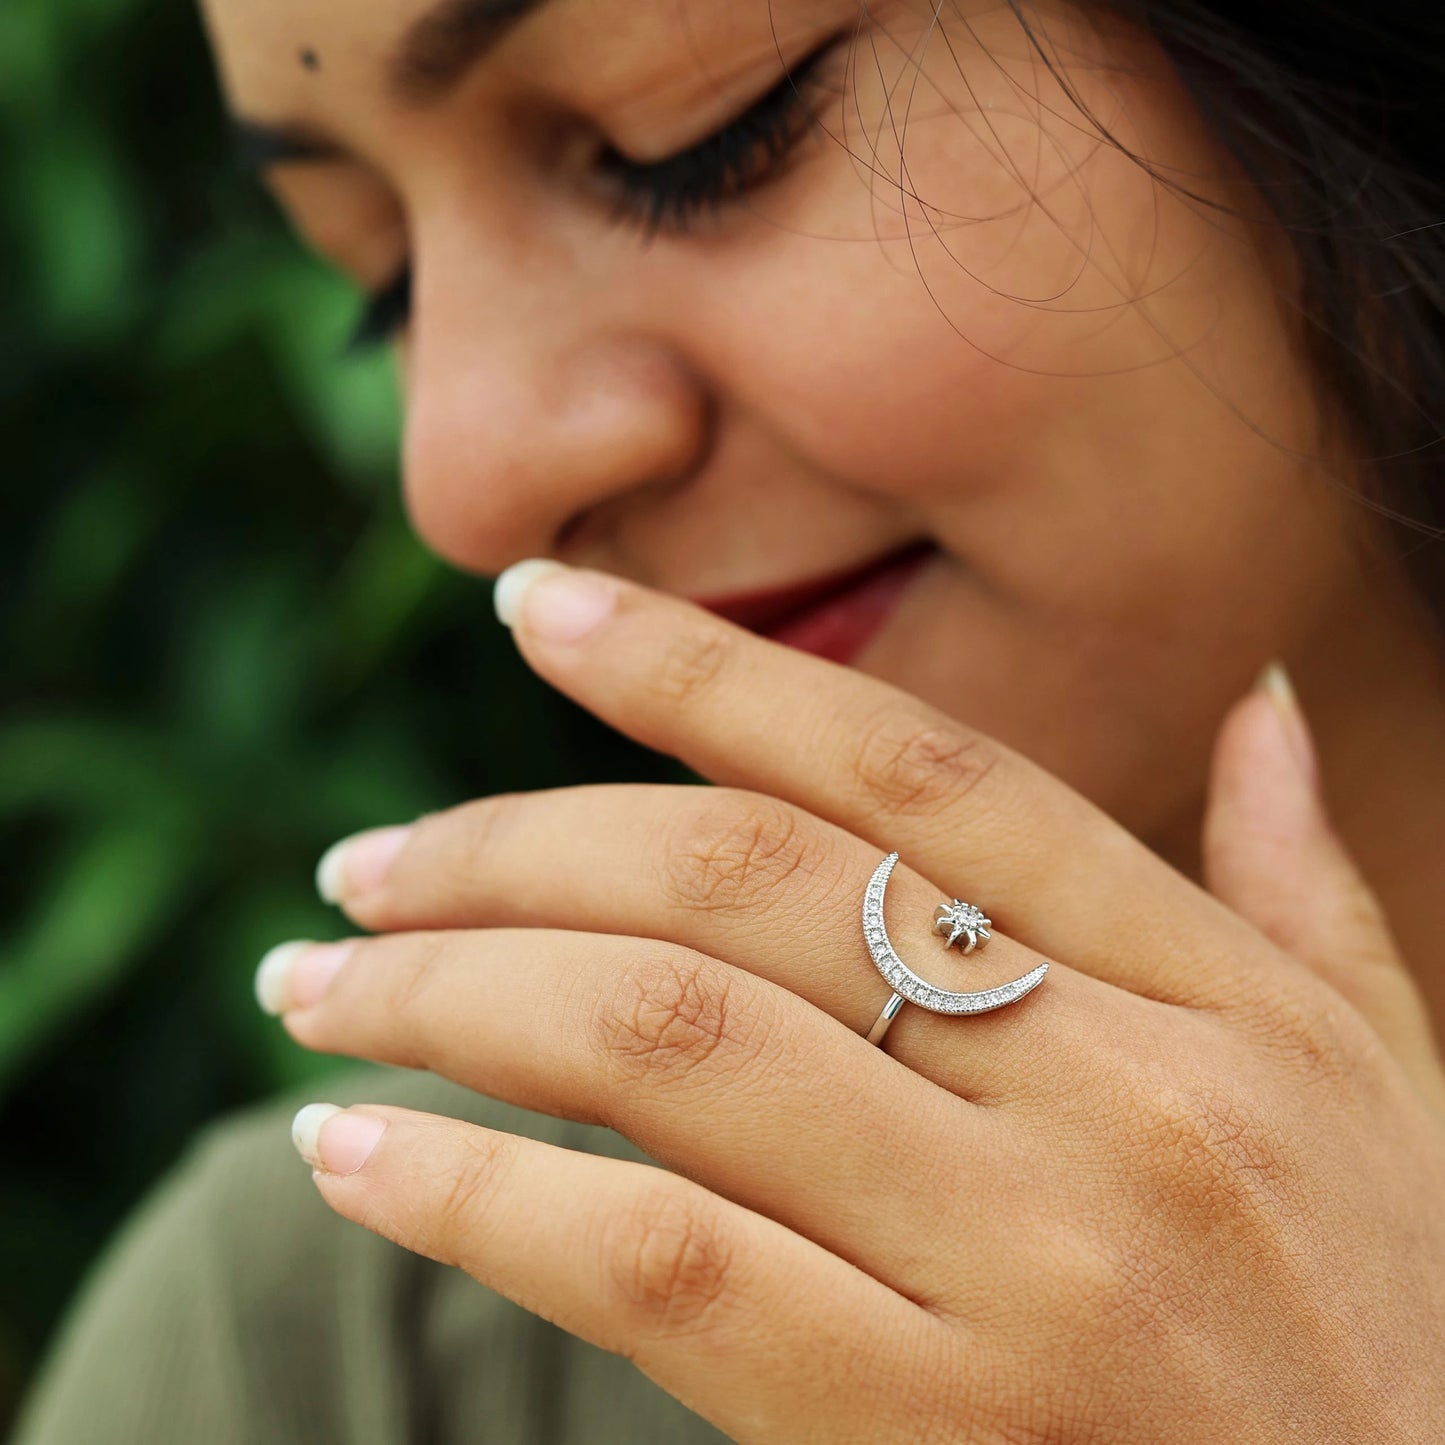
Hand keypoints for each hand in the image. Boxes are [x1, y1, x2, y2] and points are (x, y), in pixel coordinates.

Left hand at [259, 561, 1444, 1443]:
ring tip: (323, 986)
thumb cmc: (1381, 1333)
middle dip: (509, 848)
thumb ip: (1305, 888)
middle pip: (739, 885)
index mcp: (1214, 994)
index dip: (702, 669)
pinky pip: (652, 1261)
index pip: (910, 765)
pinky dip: (475, 1190)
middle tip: (364, 866)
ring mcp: (1026, 1265)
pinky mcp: (926, 1431)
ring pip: (665, 1042)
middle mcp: (1118, 1094)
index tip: (538, 611)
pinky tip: (356, 1155)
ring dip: (450, 992)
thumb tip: (1257, 703)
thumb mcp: (1384, 1092)